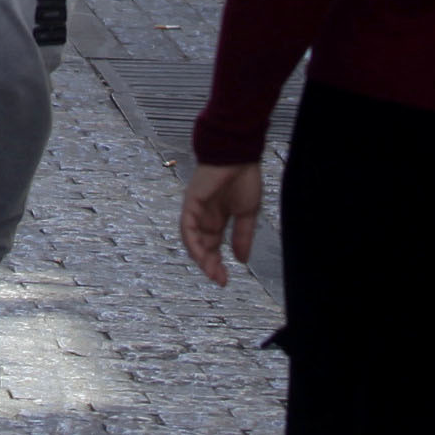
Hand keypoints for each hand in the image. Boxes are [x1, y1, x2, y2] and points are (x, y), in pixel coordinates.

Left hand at [179, 161, 261, 284]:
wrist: (239, 154)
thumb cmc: (244, 176)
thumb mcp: (247, 212)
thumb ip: (242, 235)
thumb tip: (242, 259)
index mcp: (217, 218)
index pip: (212, 246)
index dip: (217, 263)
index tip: (225, 279)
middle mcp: (204, 216)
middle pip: (201, 246)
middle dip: (209, 265)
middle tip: (218, 280)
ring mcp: (196, 209)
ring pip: (192, 239)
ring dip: (200, 257)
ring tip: (211, 272)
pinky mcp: (191, 201)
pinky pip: (187, 226)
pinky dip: (192, 242)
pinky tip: (201, 255)